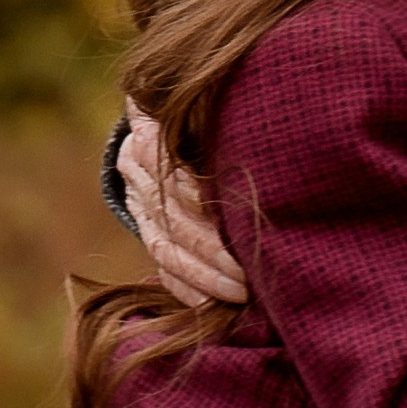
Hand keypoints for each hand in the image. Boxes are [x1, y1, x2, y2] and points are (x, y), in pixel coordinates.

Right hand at [118, 109, 247, 307]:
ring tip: (240, 292)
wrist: (171, 122)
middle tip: (248, 271)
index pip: (164, 167)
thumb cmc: (208, 111)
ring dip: (202, 275)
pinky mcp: (144, 228)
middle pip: (169, 217)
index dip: (196, 194)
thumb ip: (224, 115)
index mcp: (148, 134)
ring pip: (163, 247)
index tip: (234, 216)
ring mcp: (136, 202)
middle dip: (210, 249)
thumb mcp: (207, 104)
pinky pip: (159, 265)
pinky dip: (186, 288)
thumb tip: (270, 118)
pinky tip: (213, 303)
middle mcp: (136, 171)